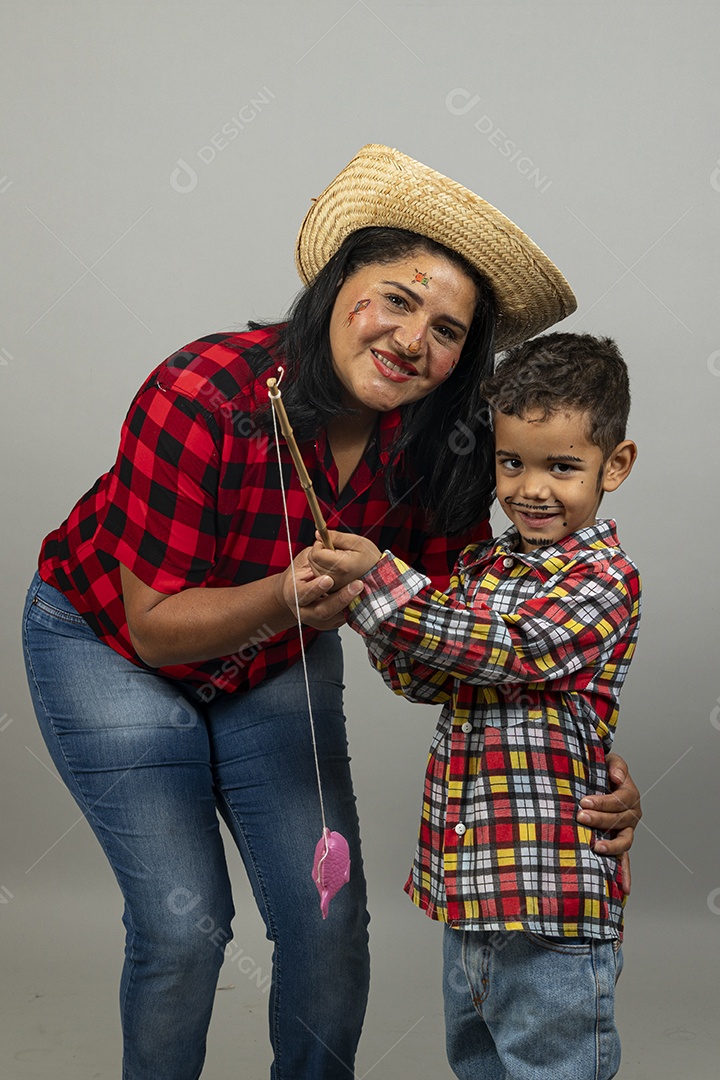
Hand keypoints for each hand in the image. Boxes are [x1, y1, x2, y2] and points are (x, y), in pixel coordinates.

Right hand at [275, 547, 363, 630]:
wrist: (296, 593)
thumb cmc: (300, 574)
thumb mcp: (303, 559)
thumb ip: (314, 553)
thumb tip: (323, 539)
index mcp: (293, 594)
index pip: (303, 594)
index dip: (315, 588)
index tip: (329, 579)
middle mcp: (304, 611)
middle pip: (322, 611)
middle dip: (341, 598)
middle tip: (357, 585)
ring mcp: (317, 621)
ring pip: (335, 617)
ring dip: (351, 604)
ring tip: (363, 590)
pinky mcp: (330, 624)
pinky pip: (342, 619)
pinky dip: (353, 609)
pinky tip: (363, 599)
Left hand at [309, 530, 381, 589]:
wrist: (377, 576)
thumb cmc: (369, 557)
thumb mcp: (356, 541)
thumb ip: (336, 536)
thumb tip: (317, 533)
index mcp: (341, 566)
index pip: (316, 553)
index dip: (320, 544)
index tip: (329, 542)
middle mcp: (333, 578)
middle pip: (312, 560)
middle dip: (319, 551)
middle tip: (334, 550)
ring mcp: (331, 586)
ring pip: (312, 566)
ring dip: (320, 559)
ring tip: (336, 558)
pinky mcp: (329, 590)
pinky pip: (316, 574)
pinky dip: (321, 567)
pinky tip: (333, 565)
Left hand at [576, 752, 641, 894]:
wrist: (599, 779)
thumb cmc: (603, 770)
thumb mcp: (610, 761)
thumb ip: (616, 765)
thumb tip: (616, 777)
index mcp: (630, 795)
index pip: (619, 801)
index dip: (602, 802)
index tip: (583, 802)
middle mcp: (631, 815)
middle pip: (619, 821)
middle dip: (599, 820)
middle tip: (579, 817)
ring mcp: (626, 831)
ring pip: (624, 842)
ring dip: (610, 846)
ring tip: (594, 847)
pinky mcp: (619, 843)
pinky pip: (624, 860)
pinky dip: (625, 874)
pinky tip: (624, 890)